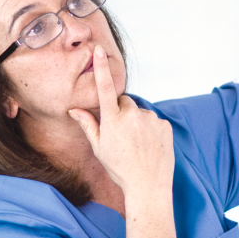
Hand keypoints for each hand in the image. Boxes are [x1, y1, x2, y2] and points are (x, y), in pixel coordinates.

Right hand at [69, 45, 173, 194]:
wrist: (148, 186)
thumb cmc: (120, 169)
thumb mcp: (99, 148)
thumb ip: (88, 124)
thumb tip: (73, 109)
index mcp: (113, 120)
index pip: (105, 88)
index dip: (101, 68)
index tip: (99, 51)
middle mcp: (132, 115)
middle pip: (123, 102)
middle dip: (120, 112)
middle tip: (121, 136)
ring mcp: (150, 119)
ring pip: (139, 112)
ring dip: (136, 122)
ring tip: (136, 144)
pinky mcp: (164, 124)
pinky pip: (153, 120)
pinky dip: (150, 129)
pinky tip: (148, 145)